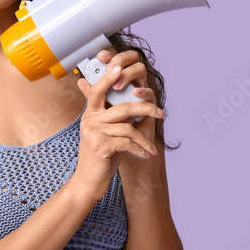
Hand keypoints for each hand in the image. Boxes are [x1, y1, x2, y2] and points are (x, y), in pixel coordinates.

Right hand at [71, 48, 164, 201]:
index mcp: (90, 114)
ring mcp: (94, 133)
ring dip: (144, 139)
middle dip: (146, 109)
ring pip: (129, 127)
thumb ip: (109, 116)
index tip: (119, 67)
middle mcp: (90, 121)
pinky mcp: (101, 147)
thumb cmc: (100, 157)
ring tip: (152, 148)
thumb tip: (123, 104)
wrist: (87, 183)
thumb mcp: (103, 133)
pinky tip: (145, 155)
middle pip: (123, 107)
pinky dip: (140, 150)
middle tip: (161, 114)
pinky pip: (128, 143)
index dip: (108, 77)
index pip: (98, 90)